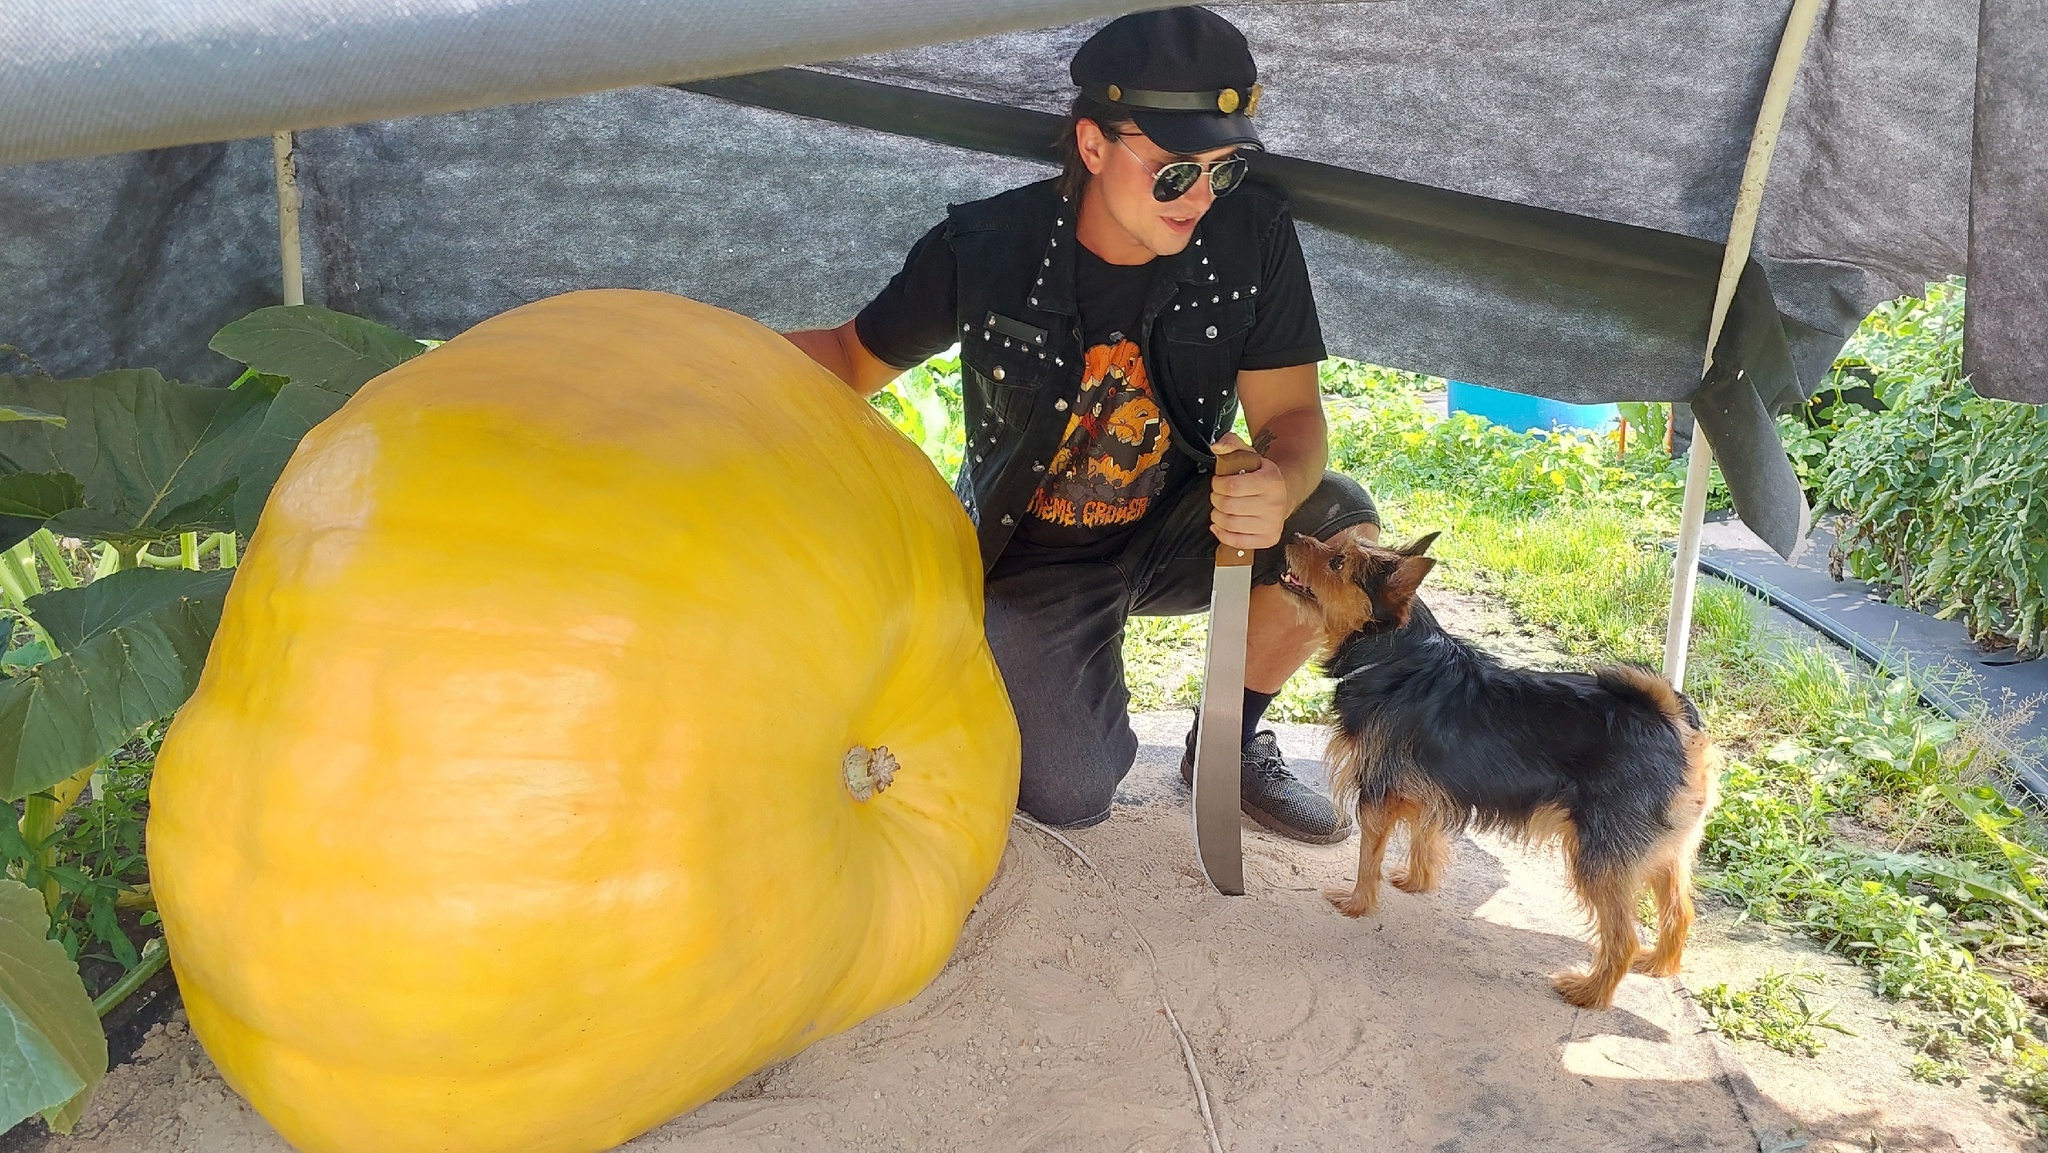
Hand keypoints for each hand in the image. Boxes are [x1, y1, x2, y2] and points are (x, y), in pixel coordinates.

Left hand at [1208, 433, 1288, 549]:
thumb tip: (1217, 447)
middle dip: (1216, 500)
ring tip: (1220, 509)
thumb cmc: (1261, 475)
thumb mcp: (1250, 454)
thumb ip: (1232, 443)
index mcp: (1271, 481)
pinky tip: (1220, 525)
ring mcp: (1273, 523)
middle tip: (1218, 496)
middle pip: (1228, 506)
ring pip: (1230, 524)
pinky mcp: (1269, 539)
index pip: (1232, 486)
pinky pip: (1237, 542)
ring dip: (1217, 516)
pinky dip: (1222, 534)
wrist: (1285, 493)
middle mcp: (1275, 504)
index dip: (1217, 484)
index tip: (1218, 482)